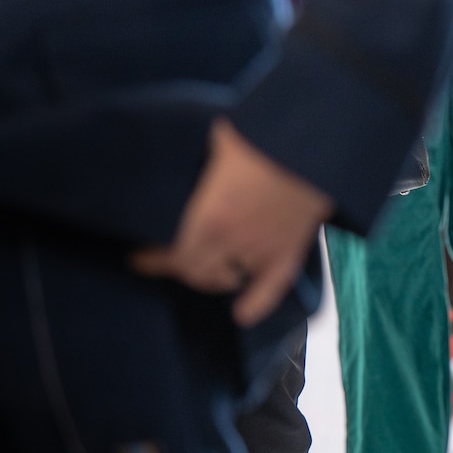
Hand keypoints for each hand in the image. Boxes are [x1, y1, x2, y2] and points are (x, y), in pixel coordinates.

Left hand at [133, 117, 334, 326]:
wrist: (315, 147)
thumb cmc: (267, 139)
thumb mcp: (223, 140)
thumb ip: (204, 154)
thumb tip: (187, 143)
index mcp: (210, 218)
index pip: (172, 256)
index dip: (152, 261)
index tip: (138, 259)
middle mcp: (233, 243)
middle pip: (197, 273)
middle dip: (184, 267)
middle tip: (178, 258)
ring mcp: (262, 251)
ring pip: (228, 280)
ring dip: (216, 278)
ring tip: (213, 270)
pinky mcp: (288, 253)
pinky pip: (270, 291)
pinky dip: (255, 305)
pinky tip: (243, 313)